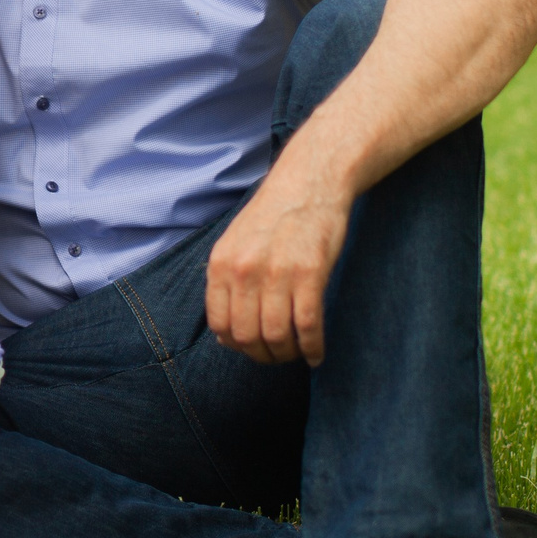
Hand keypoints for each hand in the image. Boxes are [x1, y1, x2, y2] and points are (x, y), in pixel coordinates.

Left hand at [205, 179, 352, 364]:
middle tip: (277, 356)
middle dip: (263, 355)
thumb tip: (224, 333)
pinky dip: (312, 347)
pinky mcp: (310, 272)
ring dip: (287, 354)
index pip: (220, 324)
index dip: (236, 345)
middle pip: (247, 336)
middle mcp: (244, 270)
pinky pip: (308, 325)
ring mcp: (276, 272)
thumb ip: (227, 281)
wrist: (309, 181)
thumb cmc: (274, 214)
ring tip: (296, 354)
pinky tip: (316, 354)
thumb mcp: (235, 242)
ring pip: (276, 335)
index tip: (251, 348)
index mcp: (221, 264)